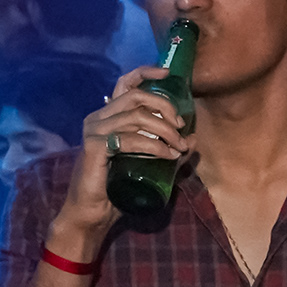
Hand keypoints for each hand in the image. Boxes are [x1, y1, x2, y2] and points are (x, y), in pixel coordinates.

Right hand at [48, 62, 196, 250]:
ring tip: (178, 147)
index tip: (167, 74)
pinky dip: (153, 145)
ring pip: (135, 116)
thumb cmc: (118, 188)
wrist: (93, 213)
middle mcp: (98, 118)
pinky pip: (129, 139)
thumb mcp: (150, 165)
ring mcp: (94, 131)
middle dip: (164, 107)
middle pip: (136, 97)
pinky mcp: (94, 147)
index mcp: (108, 116)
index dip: (145, 73)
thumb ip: (169, 150)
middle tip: (181, 126)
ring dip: (164, 130)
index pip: (125, 84)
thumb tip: (193, 139)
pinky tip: (168, 154)